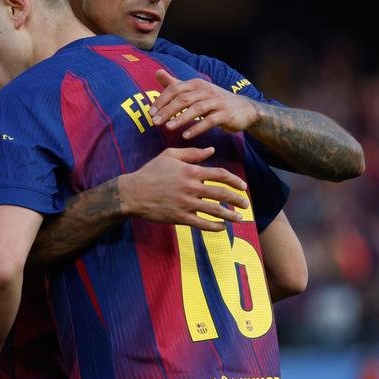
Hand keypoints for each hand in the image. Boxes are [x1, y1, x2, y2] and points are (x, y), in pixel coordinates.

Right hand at [118, 146, 249, 231]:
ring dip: (230, 215)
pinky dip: (214, 227)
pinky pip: (202, 224)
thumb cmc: (150, 172)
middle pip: (221, 194)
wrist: (132, 192)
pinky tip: (222, 227)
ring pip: (215, 211)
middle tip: (246, 204)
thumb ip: (192, 153)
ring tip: (240, 219)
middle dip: (237, 200)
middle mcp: (191, 188)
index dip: (235, 181)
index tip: (243, 187)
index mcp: (190, 171)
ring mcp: (186, 204)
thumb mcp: (169, 155)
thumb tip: (211, 150)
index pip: (220, 175)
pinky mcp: (180, 217)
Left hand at [150, 69, 259, 138]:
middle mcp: (206, 90)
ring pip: (196, 109)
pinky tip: (186, 135)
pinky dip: (197, 128)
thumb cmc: (214, 100)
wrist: (244, 109)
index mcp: (196, 84)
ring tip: (168, 128)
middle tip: (154, 122)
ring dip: (180, 119)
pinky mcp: (226, 114)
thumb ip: (175, 84)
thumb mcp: (195, 90)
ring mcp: (217, 101)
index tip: (150, 112)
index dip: (162, 100)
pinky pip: (209, 121)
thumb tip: (157, 72)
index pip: (175, 89)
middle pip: (183, 99)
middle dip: (167, 111)